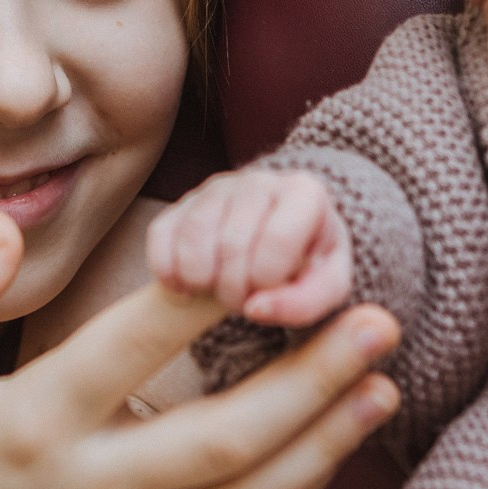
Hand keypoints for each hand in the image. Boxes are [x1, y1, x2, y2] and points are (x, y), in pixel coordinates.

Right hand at [0, 212, 399, 488]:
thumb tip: (1, 227)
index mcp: (30, 425)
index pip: (126, 352)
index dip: (196, 301)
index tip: (257, 249)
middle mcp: (91, 487)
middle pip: (220, 439)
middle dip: (308, 381)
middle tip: (376, 321)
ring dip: (325, 443)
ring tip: (385, 385)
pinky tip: (338, 448)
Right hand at [147, 169, 353, 326]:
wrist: (286, 238)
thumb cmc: (309, 263)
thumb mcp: (327, 286)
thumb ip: (304, 302)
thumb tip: (255, 308)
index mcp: (304, 193)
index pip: (276, 241)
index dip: (268, 281)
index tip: (270, 293)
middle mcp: (258, 180)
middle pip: (232, 244)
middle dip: (234, 289)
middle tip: (243, 300)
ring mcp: (216, 188)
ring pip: (193, 239)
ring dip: (201, 282)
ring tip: (219, 291)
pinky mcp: (183, 203)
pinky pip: (160, 236)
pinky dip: (168, 271)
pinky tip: (187, 287)